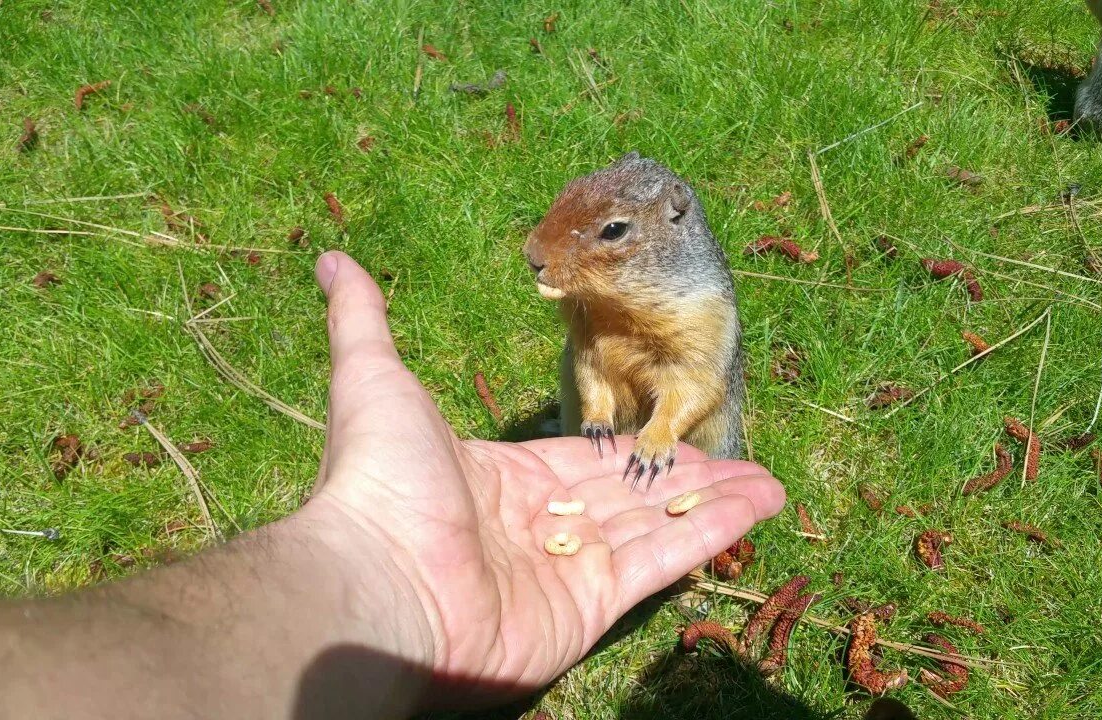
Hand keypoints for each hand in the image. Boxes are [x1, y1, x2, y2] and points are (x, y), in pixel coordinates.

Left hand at [308, 251, 785, 706]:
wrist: (373, 582)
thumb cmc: (377, 481)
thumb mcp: (372, 379)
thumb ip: (362, 320)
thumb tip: (331, 258)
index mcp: (504, 480)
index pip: (585, 460)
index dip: (631, 444)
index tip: (673, 423)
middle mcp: (540, 527)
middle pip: (629, 494)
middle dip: (684, 473)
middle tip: (736, 454)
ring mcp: (568, 570)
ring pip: (656, 525)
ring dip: (713, 501)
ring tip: (770, 483)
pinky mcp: (590, 607)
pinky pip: (661, 562)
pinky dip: (710, 534)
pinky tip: (757, 507)